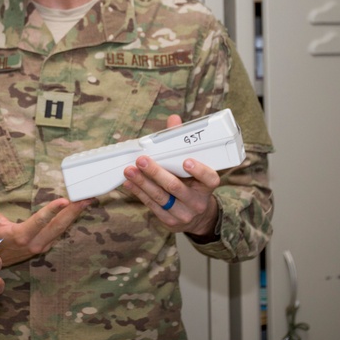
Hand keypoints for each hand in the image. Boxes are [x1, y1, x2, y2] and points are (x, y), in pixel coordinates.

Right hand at [0, 188, 91, 266]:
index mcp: (20, 236)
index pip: (39, 221)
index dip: (52, 211)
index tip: (65, 200)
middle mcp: (33, 243)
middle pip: (57, 226)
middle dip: (73, 212)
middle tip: (87, 197)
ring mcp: (41, 247)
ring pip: (61, 230)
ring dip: (74, 216)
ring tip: (88, 201)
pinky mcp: (45, 247)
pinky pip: (60, 233)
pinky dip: (70, 221)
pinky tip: (78, 211)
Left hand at [122, 114, 220, 236]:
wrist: (196, 217)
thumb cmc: (193, 185)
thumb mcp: (194, 168)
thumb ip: (182, 143)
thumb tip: (174, 119)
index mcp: (207, 187)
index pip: (209, 179)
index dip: (200, 170)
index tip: (187, 161)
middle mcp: (197, 202)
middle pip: (176, 187)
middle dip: (157, 173)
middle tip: (142, 160)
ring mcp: (183, 213)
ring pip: (160, 197)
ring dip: (142, 182)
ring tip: (129, 170)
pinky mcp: (169, 221)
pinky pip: (152, 206)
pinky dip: (139, 192)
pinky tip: (129, 182)